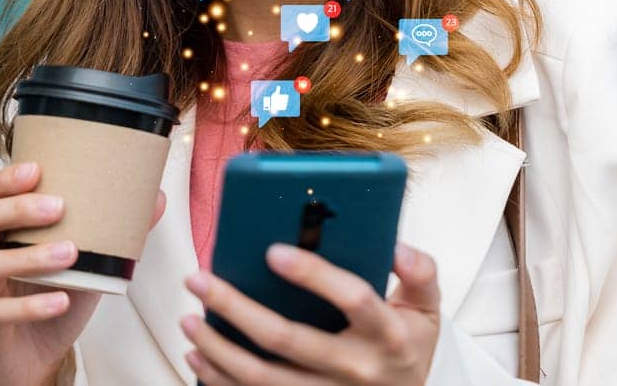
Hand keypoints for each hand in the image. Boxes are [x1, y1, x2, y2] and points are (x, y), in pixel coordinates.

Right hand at [0, 160, 166, 385]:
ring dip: (30, 257)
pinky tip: (62, 300)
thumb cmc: (57, 296)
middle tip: (58, 207)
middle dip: (17, 209)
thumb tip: (157, 197)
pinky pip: (0, 314)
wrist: (35, 357)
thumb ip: (115, 231)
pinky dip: (32, 306)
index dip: (4, 181)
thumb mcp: (87, 262)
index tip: (36, 169)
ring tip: (70, 253)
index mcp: (1, 234)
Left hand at [180, 242, 441, 385]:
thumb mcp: (427, 308)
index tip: (272, 250)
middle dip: (237, 307)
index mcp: (389, 333)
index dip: (315, 275)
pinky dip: (219, 377)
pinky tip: (198, 352)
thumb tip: (396, 244)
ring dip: (218, 347)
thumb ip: (420, 271)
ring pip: (262, 376)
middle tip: (201, 278)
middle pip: (289, 339)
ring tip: (189, 316)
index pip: (354, 299)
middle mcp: (356, 368)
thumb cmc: (409, 344)